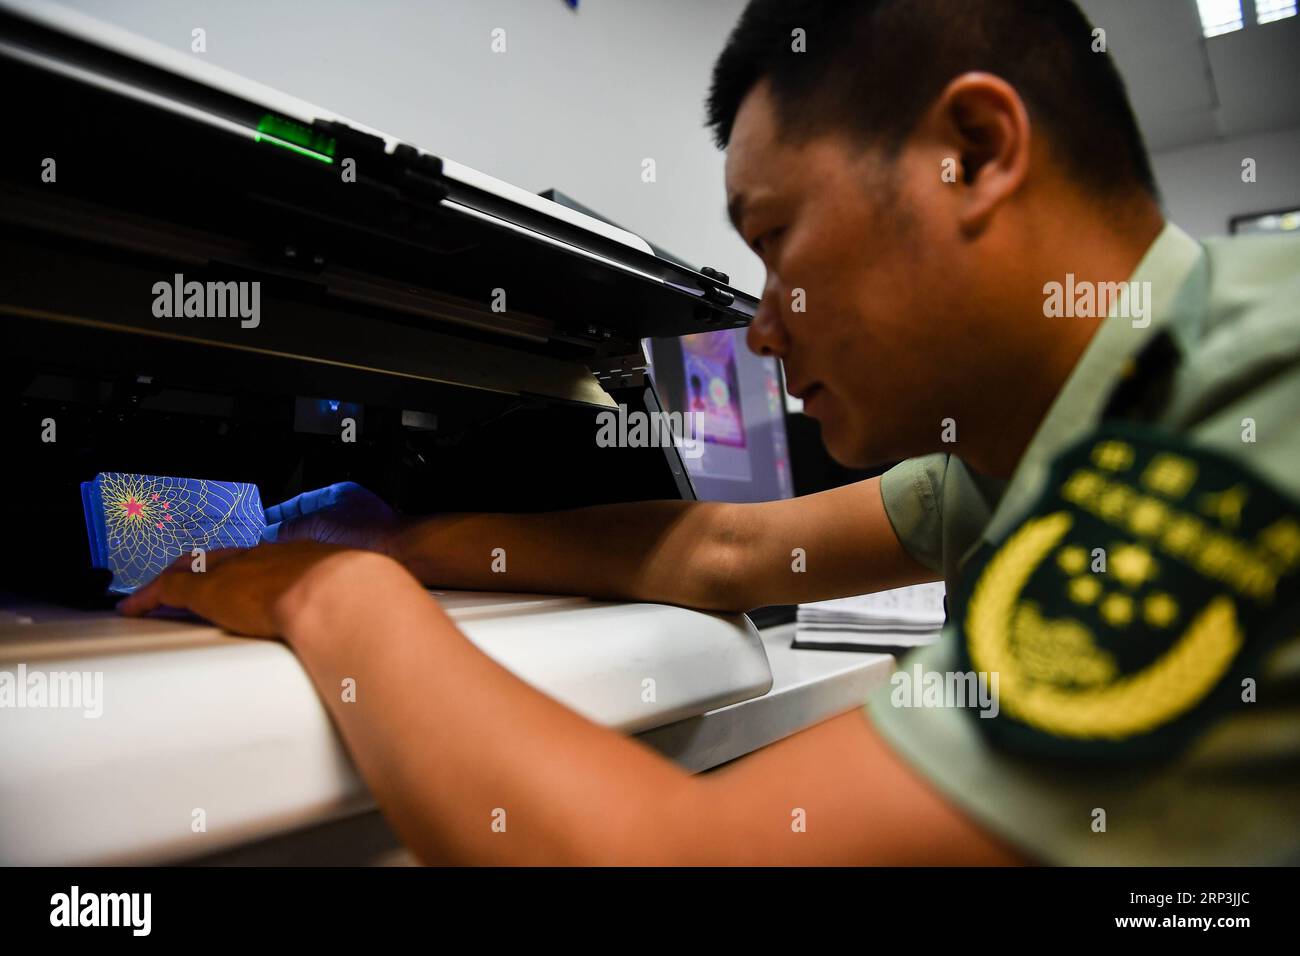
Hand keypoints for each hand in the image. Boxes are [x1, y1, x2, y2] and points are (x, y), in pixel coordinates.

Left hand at [117, 541, 404, 637]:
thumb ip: (369, 618)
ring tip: (158, 595)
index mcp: (309, 559)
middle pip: (230, 557)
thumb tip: (387, 641)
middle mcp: (270, 557)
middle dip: (211, 568)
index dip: (256, 571)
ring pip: (197, 569)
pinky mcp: (210, 591)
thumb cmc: (365, 601)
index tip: (251, 583)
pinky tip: (135, 607)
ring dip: (177, 582)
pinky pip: (169, 589)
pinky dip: (149, 597)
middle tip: (195, 581)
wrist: (345, 595)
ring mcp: (240, 571)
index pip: (272, 561)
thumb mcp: (369, 604)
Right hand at [263, 482, 399, 552]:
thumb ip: (293, 527)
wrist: (398, 550)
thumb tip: (270, 533)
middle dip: (285, 531)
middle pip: (306, 521)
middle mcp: (344, 511)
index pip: (300, 502)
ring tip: (277, 555)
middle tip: (264, 542)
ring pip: (315, 538)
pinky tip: (301, 566)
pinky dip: (311, 557)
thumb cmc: (370, 529)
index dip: (278, 513)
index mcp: (337, 495)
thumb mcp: (320, 523)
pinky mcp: (356, 551)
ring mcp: (351, 531)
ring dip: (297, 546)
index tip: (261, 523)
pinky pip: (326, 552)